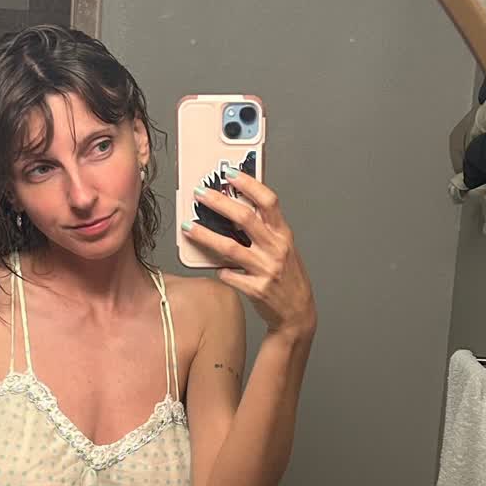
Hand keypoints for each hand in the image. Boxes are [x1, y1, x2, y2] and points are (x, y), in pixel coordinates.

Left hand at [181, 168, 316, 336]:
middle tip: (200, 194)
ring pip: (229, 247)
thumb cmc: (288, 276)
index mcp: (283, 234)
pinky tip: (213, 265)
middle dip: (219, 202)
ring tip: (188, 227)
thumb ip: (264, 228)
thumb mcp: (283, 247)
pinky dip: (219, 269)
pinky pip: (228, 275)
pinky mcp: (256, 289)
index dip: (249, 184)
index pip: (268, 201)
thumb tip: (237, 205)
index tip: (230, 174)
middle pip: (244, 218)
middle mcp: (276, 249)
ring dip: (205, 235)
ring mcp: (266, 269)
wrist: (297, 312)